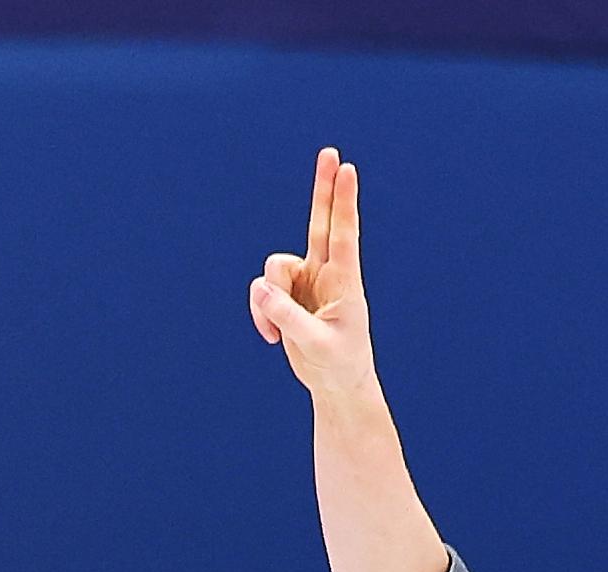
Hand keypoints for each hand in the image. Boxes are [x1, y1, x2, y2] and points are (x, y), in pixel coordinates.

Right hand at [250, 148, 377, 407]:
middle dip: (323, 188)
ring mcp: (305, 280)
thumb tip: (260, 288)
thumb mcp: (315, 345)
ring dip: (267, 300)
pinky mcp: (287, 293)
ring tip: (277, 331)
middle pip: (320, 222)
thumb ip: (288, 317)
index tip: (347, 170)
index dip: (343, 202)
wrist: (334, 382)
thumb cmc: (339, 364)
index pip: (343, 234)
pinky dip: (260, 312)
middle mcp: (325, 274)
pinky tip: (270, 336)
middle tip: (330, 152)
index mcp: (345, 282)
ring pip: (272, 268)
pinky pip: (262, 291)